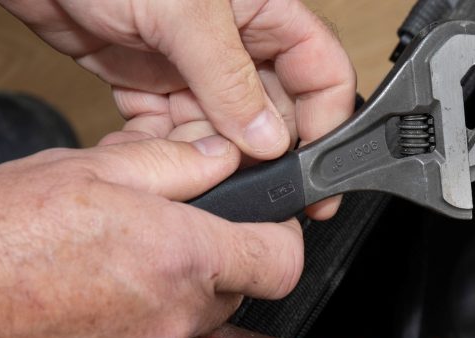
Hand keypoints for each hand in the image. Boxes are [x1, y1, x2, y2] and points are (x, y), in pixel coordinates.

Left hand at [0, 0, 355, 219]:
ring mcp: (190, 64)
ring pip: (220, 131)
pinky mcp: (146, 81)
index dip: (328, 123)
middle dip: (260, 153)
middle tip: (247, 184)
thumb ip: (230, 81)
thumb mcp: (183, 12)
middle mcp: (233, 40)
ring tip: (188, 171)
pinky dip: (162, 151)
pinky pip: (169, 131)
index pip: (321, 72)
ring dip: (206, 158)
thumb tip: (269, 140)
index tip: (317, 176)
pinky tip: (152, 161)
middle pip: (272, 113)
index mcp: (264, 10)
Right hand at [0, 136, 301, 337]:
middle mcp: (172, 319)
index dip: (279, 241)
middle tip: (144, 244)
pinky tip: (68, 322)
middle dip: (203, 267)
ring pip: (179, 331)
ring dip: (153, 306)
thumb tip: (219, 160)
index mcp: (177, 255)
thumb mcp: (76, 172)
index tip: (263, 232)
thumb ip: (167, 166)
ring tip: (87, 282)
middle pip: (229, 295)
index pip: (281, 261)